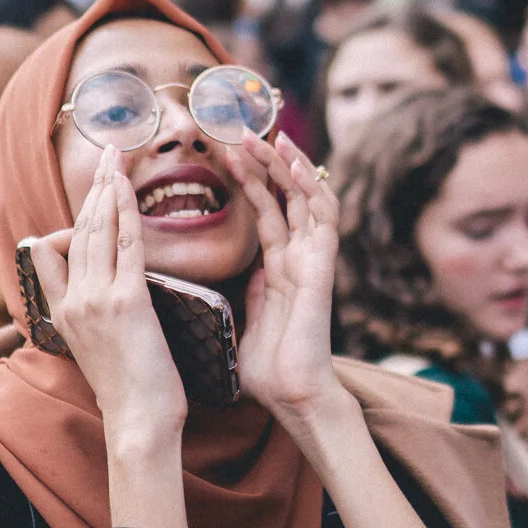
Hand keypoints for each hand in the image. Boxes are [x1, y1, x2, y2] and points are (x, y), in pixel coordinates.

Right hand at [32, 153, 185, 458]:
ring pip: (95, 230)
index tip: (87, 194)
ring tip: (113, 157)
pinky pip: (124, 243)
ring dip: (105, 188)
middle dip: (90, 189)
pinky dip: (124, 210)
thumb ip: (92, 317)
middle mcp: (73, 301)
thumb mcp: (98, 351)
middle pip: (75, 231)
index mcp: (62, 313)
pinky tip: (125, 186)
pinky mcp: (127, 301)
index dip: (66, 220)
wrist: (138, 423)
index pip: (50, 254)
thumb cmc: (130, 393)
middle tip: (104, 155)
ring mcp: (96, 299)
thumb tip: (104, 293)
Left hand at [227, 133, 343, 432]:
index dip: (249, 179)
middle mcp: (298, 257)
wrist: (290, 397)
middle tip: (240, 130)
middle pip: (285, 196)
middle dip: (265, 162)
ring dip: (287, 166)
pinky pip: (323, 220)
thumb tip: (204, 275)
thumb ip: (231, 292)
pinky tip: (295, 166)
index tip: (227, 150)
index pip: (265, 210)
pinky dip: (312, 190)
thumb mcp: (236, 319)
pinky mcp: (322, 268)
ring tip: (267, 137)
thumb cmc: (265, 369)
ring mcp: (312, 260)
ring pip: (305, 198)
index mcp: (277, 268)